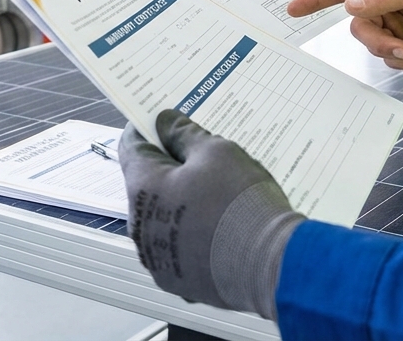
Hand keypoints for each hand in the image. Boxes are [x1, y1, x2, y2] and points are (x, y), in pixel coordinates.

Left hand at [119, 110, 304, 319]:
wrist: (270, 264)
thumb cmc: (240, 203)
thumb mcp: (217, 152)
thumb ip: (184, 134)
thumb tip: (165, 123)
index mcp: (143, 188)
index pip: (132, 147)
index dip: (145, 130)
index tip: (159, 122)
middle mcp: (140, 227)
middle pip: (148, 186)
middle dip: (169, 169)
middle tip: (199, 158)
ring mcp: (158, 258)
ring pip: (163, 220)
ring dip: (181, 205)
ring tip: (217, 195)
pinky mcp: (178, 281)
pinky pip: (180, 249)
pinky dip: (193, 236)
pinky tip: (220, 227)